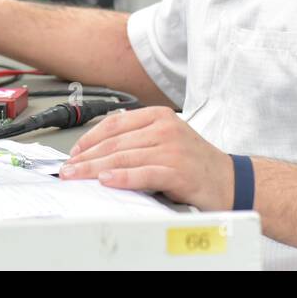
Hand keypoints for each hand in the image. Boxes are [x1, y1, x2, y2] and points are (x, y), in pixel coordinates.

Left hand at [59, 106, 235, 209]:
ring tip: (78, 177)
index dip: (90, 139)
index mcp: (159, 116)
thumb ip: (137, 140)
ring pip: (124, 158)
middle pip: (115, 143)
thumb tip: (98, 152)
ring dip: (96, 170)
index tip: (74, 153)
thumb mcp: (165, 140)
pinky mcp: (178, 171)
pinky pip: (143, 173)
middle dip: (87, 158)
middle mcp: (165, 128)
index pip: (114, 124)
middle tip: (68, 169)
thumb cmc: (194, 162)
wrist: (228, 180)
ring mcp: (172, 149)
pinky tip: (107, 181)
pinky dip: (122, 178)